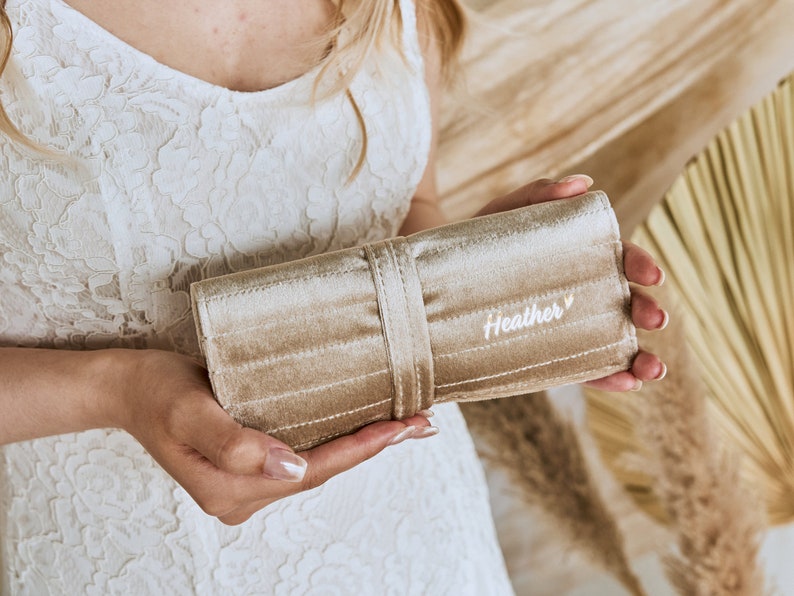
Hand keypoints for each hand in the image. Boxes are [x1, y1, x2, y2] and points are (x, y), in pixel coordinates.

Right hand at [112, 349, 433, 524]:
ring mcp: (246, 481)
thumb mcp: (188, 411)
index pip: (314, 470)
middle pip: (323, 471)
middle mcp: (244, 493)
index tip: (405, 426)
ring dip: (360, 443)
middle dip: (374, 446)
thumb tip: (291, 469)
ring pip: (317, 464)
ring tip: (405, 422)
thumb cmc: (156, 392)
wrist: (128, 387)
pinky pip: (303, 453)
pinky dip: (336, 437)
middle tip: (421, 421)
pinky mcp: (249, 461)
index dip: (362, 448)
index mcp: (231, 489)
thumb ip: (234, 443)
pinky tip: (359, 423)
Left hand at [475, 175, 667, 391]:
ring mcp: (566, 325)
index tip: (653, 275)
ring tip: (654, 369)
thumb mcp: (505, 212)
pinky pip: (581, 369)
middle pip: (622, 301)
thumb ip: (539, 195)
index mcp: (578, 254)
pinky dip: (607, 377)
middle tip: (657, 318)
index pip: (617, 257)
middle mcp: (580, 291)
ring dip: (639, 356)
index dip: (638, 264)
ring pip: (611, 341)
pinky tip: (627, 384)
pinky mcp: (548, 354)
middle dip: (643, 310)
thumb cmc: (480, 238)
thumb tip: (582, 184)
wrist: (438, 277)